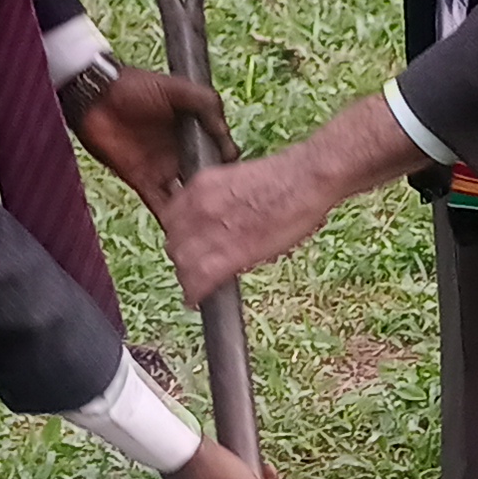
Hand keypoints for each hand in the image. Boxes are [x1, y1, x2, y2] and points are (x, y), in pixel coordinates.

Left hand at [65, 62, 231, 213]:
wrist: (95, 95)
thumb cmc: (135, 85)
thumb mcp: (177, 88)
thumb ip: (206, 104)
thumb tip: (226, 132)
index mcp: (195, 131)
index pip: (221, 155)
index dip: (230, 168)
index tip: (241, 181)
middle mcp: (182, 153)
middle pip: (206, 181)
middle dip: (218, 196)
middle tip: (231, 213)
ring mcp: (163, 169)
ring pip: (186, 198)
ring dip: (196, 212)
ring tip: (212, 229)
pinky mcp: (142, 180)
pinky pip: (159, 204)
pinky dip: (170, 219)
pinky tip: (183, 234)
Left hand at [161, 91, 431, 301]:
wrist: (306, 179)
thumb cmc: (285, 179)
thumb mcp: (237, 181)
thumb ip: (218, 201)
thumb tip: (217, 226)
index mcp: (200, 185)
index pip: (171, 219)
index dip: (180, 238)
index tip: (188, 249)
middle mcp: (198, 205)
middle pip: (174, 243)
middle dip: (182, 259)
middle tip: (194, 271)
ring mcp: (211, 228)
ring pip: (182, 263)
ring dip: (188, 277)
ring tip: (198, 287)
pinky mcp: (228, 251)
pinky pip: (198, 279)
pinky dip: (195, 293)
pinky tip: (197, 300)